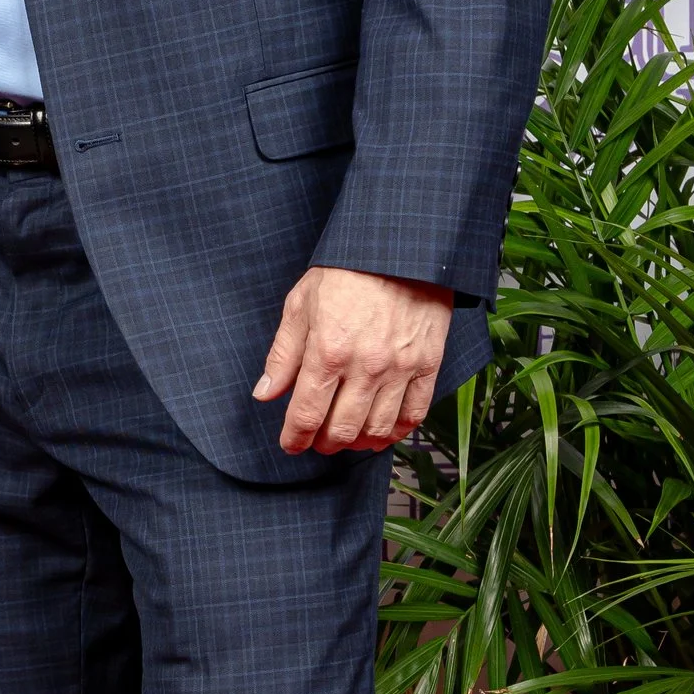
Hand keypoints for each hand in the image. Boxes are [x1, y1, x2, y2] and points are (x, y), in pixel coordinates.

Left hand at [253, 268, 452, 456]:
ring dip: (357, 443)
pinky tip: (380, 432)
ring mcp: (400, 368)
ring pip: (377, 429)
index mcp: (329, 351)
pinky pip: (414, 415)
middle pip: (342, 430)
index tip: (290, 444)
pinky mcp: (428, 365)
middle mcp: (366, 366)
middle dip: (323, 444)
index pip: (306, 415)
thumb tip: (265, 393)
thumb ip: (283, 354)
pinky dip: (395, 432)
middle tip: (316, 440)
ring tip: (346, 438)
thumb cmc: (347, 272)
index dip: (295, 438)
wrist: (400, 249)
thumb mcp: (302, 304)